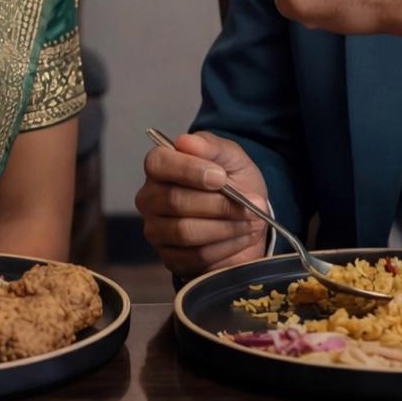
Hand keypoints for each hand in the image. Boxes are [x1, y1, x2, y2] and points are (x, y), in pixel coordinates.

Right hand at [136, 131, 268, 278]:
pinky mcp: (170, 259)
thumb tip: (186, 141)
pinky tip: (242, 236)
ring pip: (186, 231)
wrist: (248, 218)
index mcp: (160, 167)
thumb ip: (211, 147)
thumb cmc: (235, 183)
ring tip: (251, 220)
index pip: (158, 163)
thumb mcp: (232, 158)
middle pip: (174, 201)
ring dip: (226, 226)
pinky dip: (226, 247)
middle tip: (250, 203)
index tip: (221, 177)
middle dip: (218, 203)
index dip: (189, 170)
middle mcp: (150, 199)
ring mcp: (157, 231)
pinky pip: (196, 256)